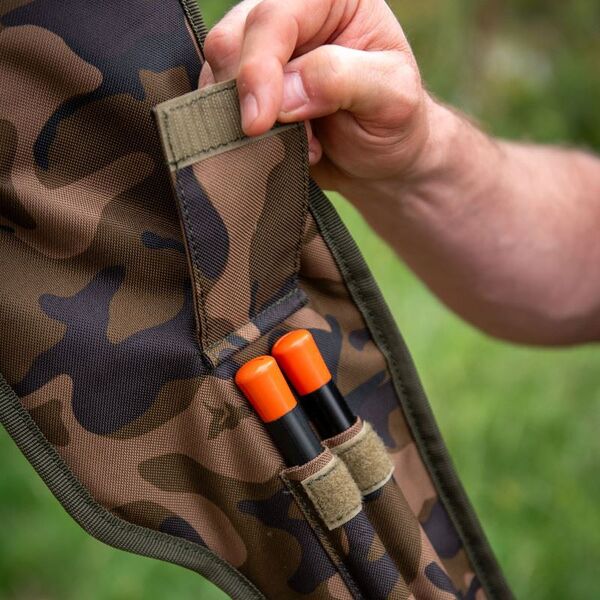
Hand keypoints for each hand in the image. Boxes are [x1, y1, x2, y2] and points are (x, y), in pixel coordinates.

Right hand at [200, 0, 441, 190]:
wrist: (381, 160)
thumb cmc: (394, 123)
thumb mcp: (391, 97)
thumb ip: (339, 80)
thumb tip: (282, 93)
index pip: (274, 17)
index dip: (259, 69)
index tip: (258, 122)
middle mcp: (292, 16)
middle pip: (232, 39)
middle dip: (246, 96)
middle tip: (280, 138)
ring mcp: (264, 52)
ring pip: (216, 72)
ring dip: (243, 118)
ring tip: (297, 143)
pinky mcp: (248, 88)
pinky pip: (217, 104)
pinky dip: (238, 132)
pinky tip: (280, 146)